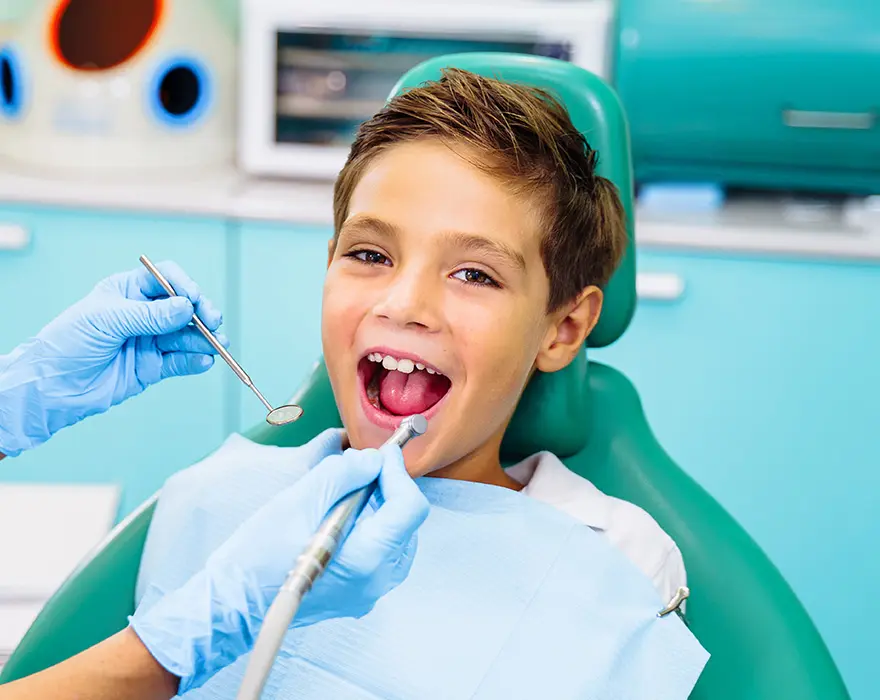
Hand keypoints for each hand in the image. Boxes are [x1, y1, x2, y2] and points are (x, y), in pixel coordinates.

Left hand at [0, 261, 223, 456]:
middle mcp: (143, 313)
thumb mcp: (106, 320)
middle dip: (201, 313)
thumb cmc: (69, 343)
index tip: (192, 298)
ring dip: (204, 339)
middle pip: (183, 307)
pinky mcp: (153, 367)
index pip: (165, 279)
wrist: (54, 387)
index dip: (182, 285)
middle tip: (213, 321)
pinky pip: (180, 361)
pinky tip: (204, 361)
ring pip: (186, 335)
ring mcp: (150, 340)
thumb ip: (149, 316)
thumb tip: (186, 307)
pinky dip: (195, 361)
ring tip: (217, 344)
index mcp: (128, 291)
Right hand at [129, 445, 428, 691]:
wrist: (229, 605)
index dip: (397, 472)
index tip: (382, 452)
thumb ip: (343, 474)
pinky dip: (369, 526)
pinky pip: (379, 552)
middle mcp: (375, 581)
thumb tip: (372, 460)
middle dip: (387, 487)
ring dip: (378, 505)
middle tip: (360, 467)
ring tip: (347, 490)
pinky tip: (341, 514)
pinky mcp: (357, 594)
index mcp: (366, 559)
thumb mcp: (299, 500)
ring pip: (395, 535)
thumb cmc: (257, 555)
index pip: (409, 507)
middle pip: (405, 520)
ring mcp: (367, 592)